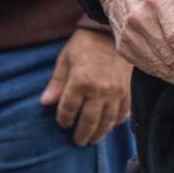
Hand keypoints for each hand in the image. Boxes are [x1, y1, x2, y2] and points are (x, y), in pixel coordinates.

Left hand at [41, 28, 132, 146]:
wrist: (111, 30)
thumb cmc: (84, 43)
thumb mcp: (65, 59)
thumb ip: (57, 83)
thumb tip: (45, 103)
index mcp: (80, 82)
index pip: (69, 110)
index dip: (64, 119)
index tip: (63, 123)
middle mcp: (99, 91)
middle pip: (89, 121)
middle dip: (82, 134)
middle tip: (78, 142)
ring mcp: (116, 92)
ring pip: (107, 122)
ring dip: (99, 133)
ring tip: (93, 140)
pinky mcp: (128, 91)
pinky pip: (123, 113)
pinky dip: (116, 122)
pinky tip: (110, 126)